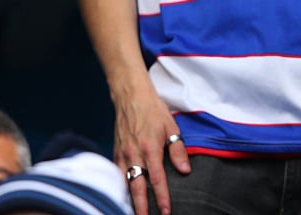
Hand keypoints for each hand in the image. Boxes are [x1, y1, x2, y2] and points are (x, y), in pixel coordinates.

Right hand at [113, 85, 190, 214]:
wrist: (131, 97)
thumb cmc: (153, 110)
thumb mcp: (171, 126)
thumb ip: (178, 150)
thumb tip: (185, 170)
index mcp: (151, 149)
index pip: (157, 179)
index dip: (162, 198)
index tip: (166, 211)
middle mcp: (134, 155)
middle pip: (137, 188)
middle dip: (141, 207)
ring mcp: (122, 155)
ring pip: (124, 183)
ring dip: (128, 200)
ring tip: (133, 212)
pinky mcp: (115, 152)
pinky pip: (116, 174)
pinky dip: (119, 187)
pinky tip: (122, 196)